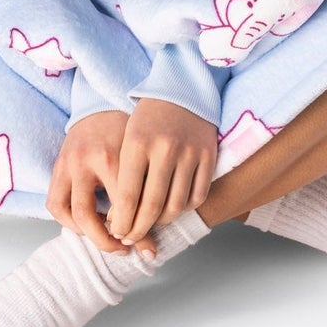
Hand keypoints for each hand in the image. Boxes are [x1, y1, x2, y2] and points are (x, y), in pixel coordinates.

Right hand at [47, 111, 152, 257]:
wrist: (104, 104)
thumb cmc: (129, 131)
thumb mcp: (143, 158)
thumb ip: (148, 195)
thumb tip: (153, 246)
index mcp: (114, 157)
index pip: (122, 206)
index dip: (133, 231)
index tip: (145, 244)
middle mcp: (86, 161)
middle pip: (88, 215)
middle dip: (105, 241)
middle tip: (122, 249)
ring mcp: (68, 164)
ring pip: (67, 213)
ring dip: (84, 233)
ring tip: (104, 237)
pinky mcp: (57, 166)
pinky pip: (54, 204)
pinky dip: (68, 221)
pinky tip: (86, 225)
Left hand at [105, 98, 216, 249]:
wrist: (182, 90)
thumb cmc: (148, 118)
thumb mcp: (128, 140)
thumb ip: (123, 177)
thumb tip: (119, 219)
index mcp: (138, 144)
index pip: (127, 196)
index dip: (121, 222)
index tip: (117, 233)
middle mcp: (165, 149)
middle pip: (152, 206)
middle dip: (139, 229)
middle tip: (131, 237)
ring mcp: (190, 153)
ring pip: (176, 206)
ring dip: (162, 222)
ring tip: (151, 223)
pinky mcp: (209, 156)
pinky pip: (198, 196)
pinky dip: (184, 208)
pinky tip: (173, 207)